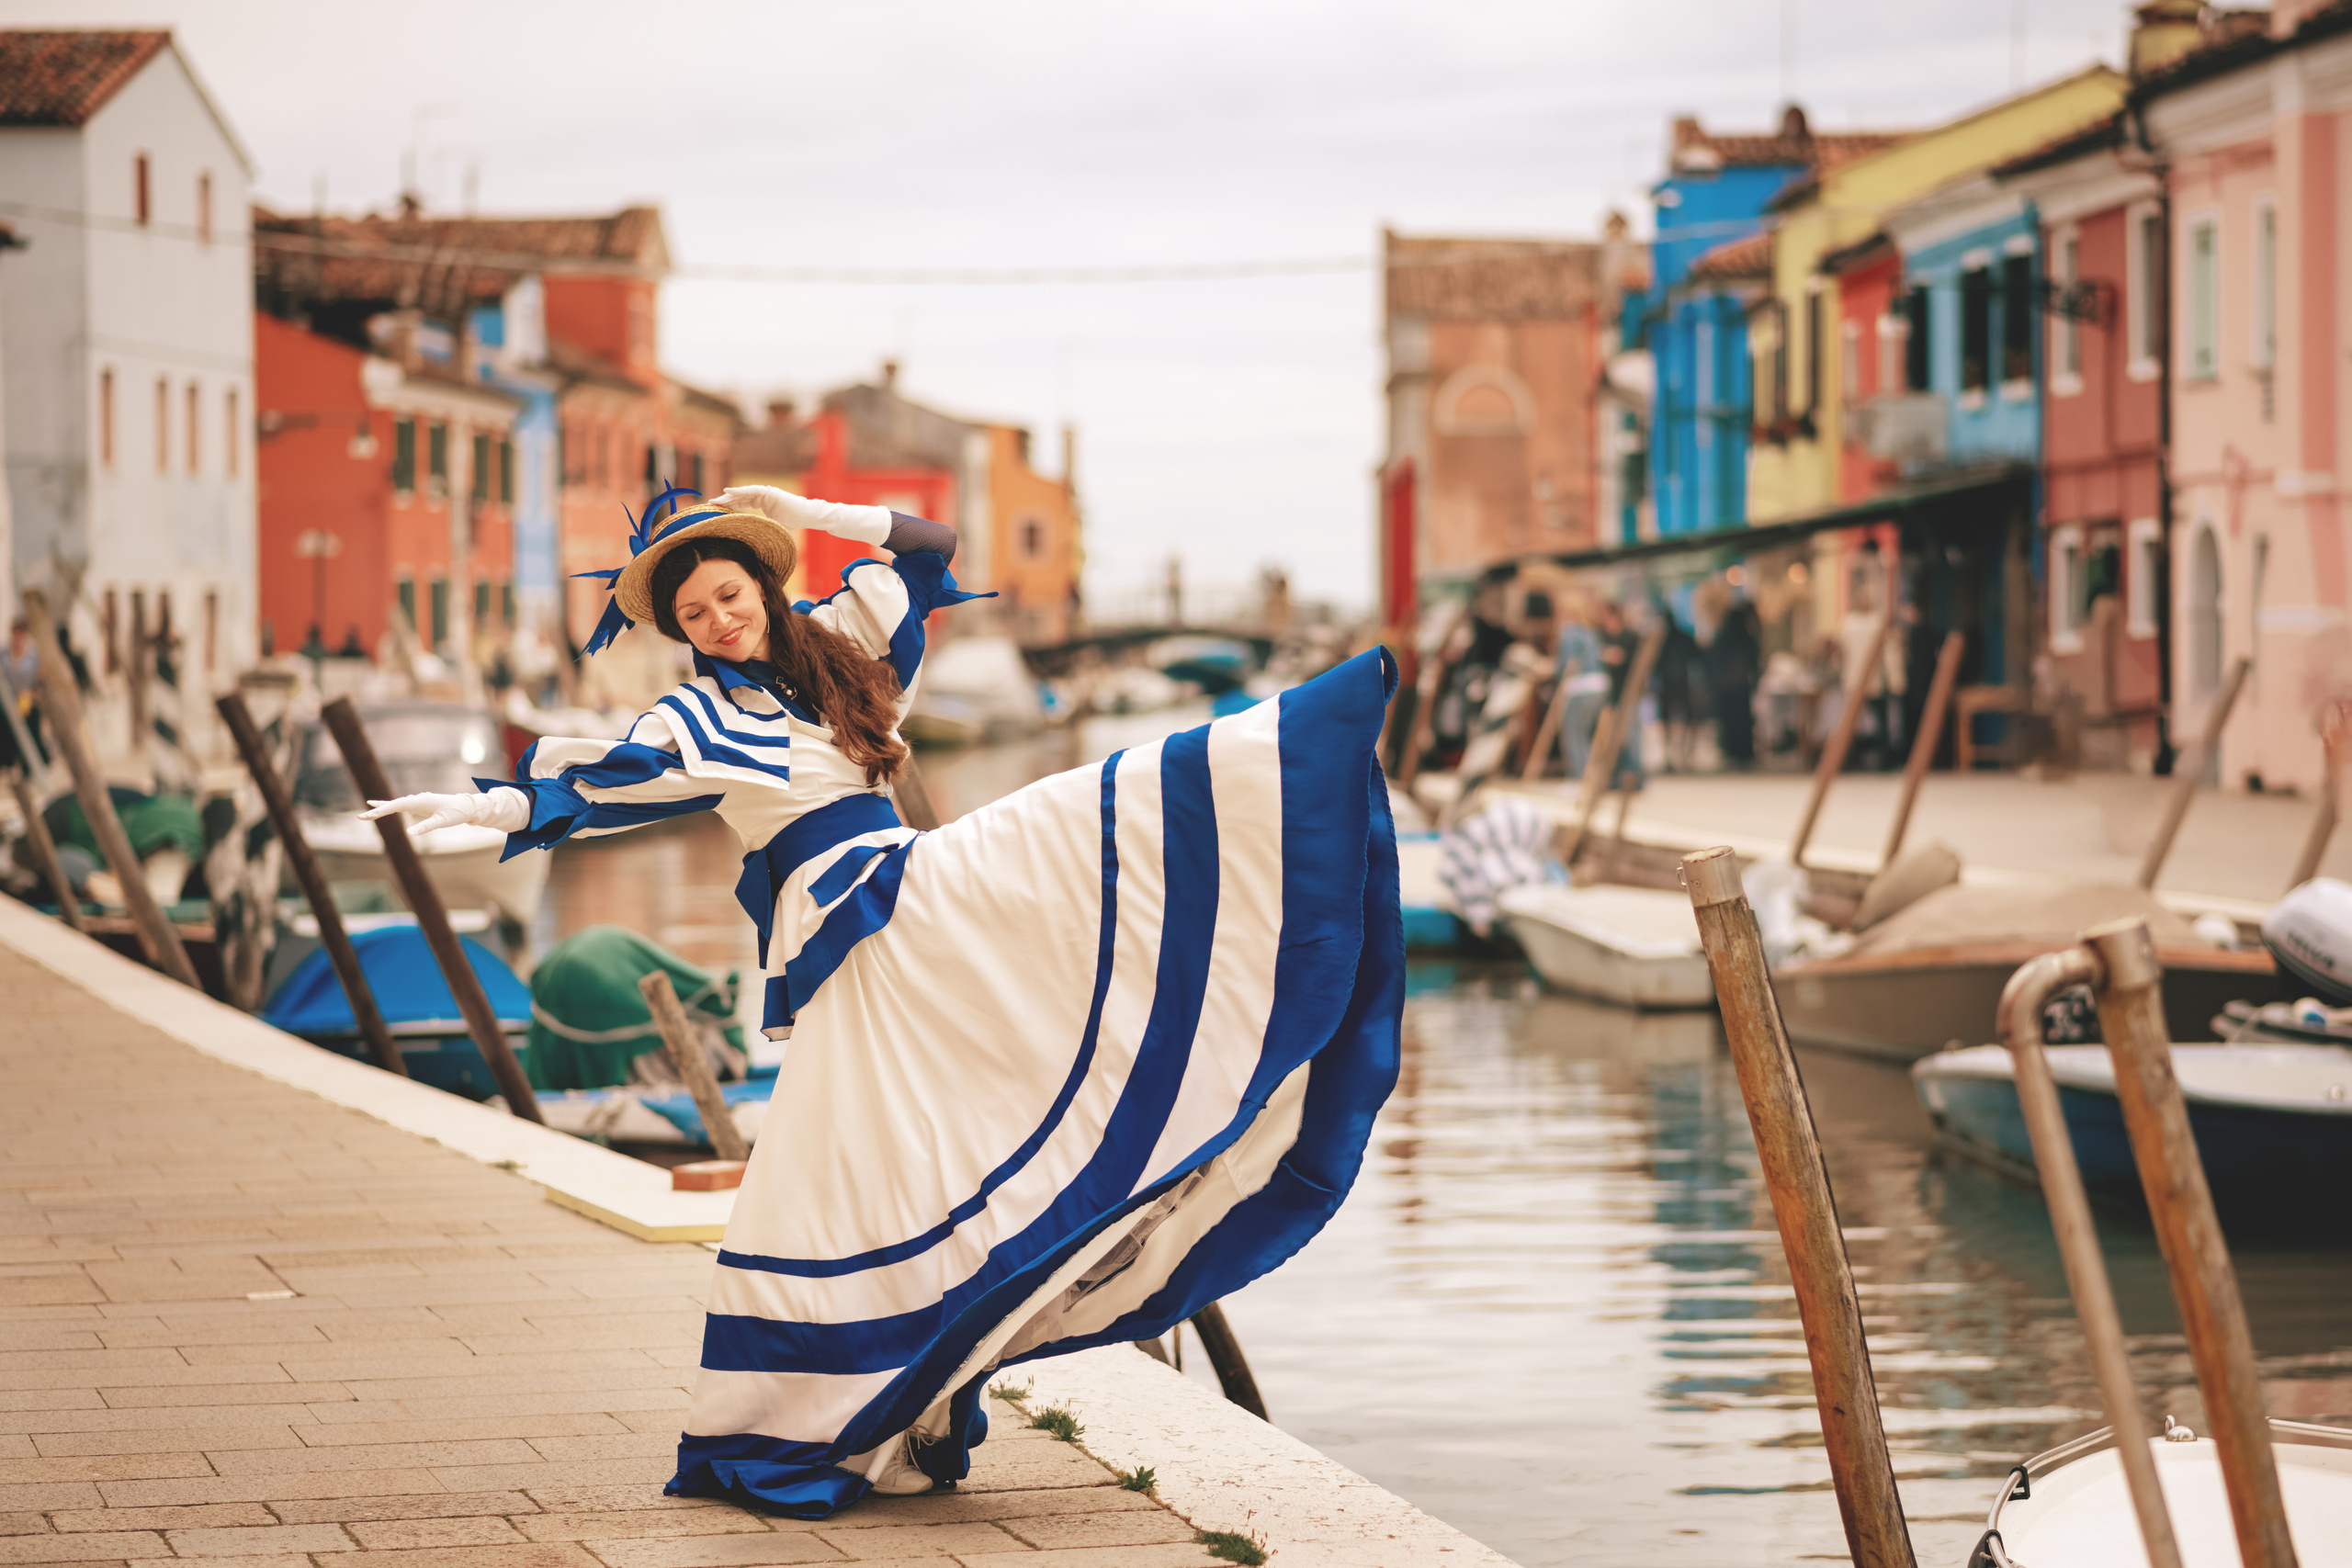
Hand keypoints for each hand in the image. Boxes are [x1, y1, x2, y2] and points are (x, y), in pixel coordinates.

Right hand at [358, 789, 527, 835]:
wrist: (467, 806)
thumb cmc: (455, 813)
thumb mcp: (441, 822)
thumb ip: (425, 827)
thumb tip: (408, 833)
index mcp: (421, 801)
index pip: (396, 805)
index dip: (382, 810)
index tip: (370, 813)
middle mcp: (417, 799)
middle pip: (392, 805)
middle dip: (377, 811)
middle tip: (361, 817)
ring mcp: (417, 802)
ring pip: (395, 805)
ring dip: (380, 809)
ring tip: (366, 814)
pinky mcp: (419, 806)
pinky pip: (400, 806)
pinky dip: (389, 807)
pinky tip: (379, 805)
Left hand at [708, 485, 800, 525]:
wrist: (806, 516)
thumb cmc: (792, 523)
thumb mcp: (771, 528)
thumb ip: (761, 529)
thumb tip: (751, 542)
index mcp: (761, 503)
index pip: (741, 504)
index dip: (729, 506)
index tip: (716, 510)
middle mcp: (761, 496)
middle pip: (739, 498)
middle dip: (725, 501)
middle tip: (710, 505)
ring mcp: (765, 492)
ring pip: (743, 494)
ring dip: (728, 496)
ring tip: (715, 500)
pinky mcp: (768, 492)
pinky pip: (751, 491)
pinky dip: (739, 491)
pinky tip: (728, 492)